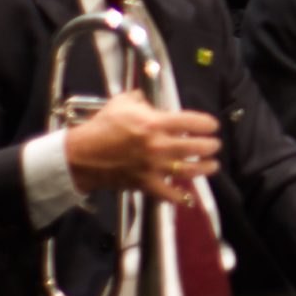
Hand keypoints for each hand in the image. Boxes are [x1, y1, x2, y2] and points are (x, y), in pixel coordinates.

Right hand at [63, 91, 221, 205]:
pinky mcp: (145, 184)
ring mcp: (153, 167)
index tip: (213, 126)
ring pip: (189, 170)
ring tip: (212, 165)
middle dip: (211, 146)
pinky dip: (181, 197)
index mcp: (155, 124)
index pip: (192, 122)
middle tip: (215, 145)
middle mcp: (158, 146)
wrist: (80, 155)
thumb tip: (152, 100)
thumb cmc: (101, 126)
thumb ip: (142, 99)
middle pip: (196, 147)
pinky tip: (189, 196)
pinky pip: (168, 194)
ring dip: (205, 168)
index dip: (207, 124)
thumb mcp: (122, 103)